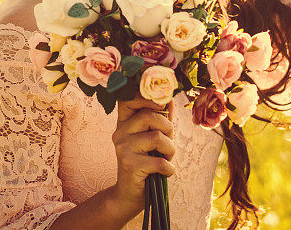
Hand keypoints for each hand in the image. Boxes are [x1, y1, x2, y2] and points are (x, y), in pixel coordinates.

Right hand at [110, 93, 175, 214]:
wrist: (130, 194)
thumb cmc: (146, 162)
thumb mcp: (153, 138)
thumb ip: (161, 118)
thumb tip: (169, 98)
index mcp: (124, 122)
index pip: (128, 99)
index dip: (146, 97)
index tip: (161, 105)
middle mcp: (120, 132)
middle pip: (150, 116)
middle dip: (168, 129)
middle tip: (167, 144)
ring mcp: (123, 148)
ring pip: (157, 137)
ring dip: (170, 150)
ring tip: (165, 159)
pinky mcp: (129, 165)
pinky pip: (160, 161)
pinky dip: (169, 168)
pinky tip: (164, 172)